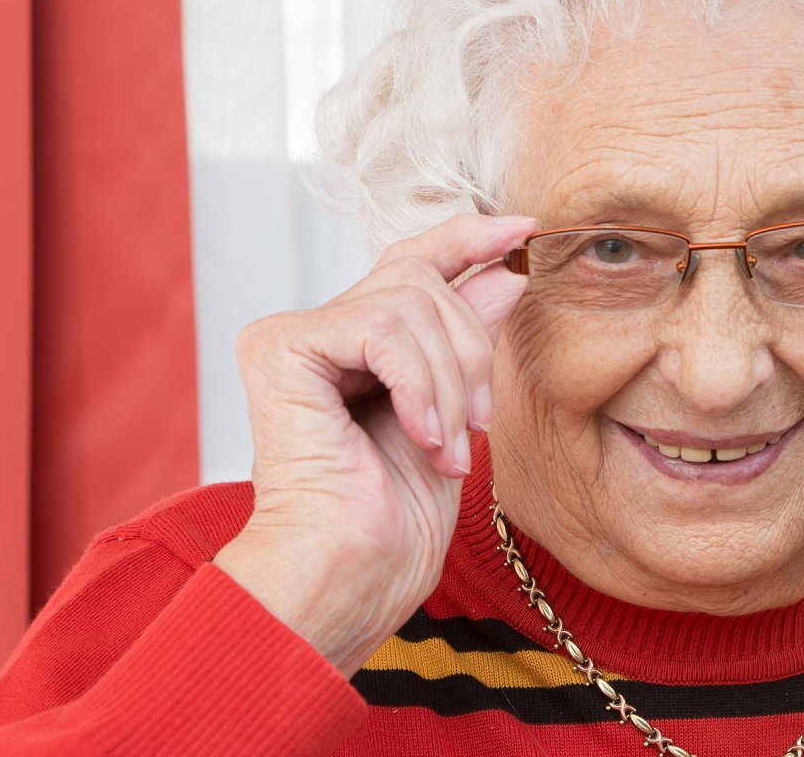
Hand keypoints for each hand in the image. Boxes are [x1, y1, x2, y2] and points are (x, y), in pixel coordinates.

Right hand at [213, 214, 530, 674]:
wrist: (351, 574)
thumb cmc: (394, 521)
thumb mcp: (454, 415)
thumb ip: (465, 340)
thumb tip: (503, 274)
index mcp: (351, 346)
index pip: (413, 265)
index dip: (469, 238)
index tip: (524, 228)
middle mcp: (312, 331)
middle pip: (423, 284)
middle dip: (470, 355)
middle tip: (475, 428)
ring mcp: (290, 335)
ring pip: (411, 306)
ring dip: (450, 385)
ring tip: (445, 448)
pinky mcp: (279, 346)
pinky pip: (384, 332)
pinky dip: (421, 387)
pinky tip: (421, 437)